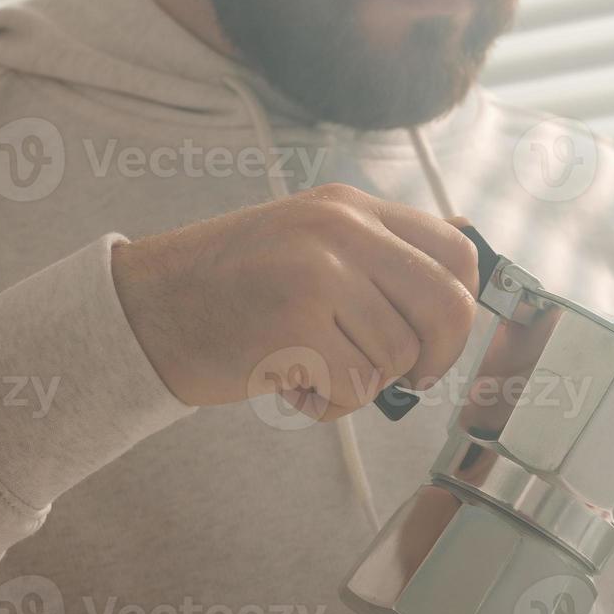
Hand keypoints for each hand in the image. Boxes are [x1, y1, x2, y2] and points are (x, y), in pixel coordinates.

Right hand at [111, 183, 478, 421]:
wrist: (144, 310)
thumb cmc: (234, 290)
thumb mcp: (312, 245)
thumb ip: (383, 254)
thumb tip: (469, 258)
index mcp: (352, 208)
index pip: (457, 253)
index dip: (461, 309)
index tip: (434, 340)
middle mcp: (341, 230)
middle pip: (448, 307)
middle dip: (435, 358)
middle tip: (406, 377)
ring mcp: (318, 273)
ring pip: (398, 358)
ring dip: (361, 385)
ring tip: (309, 368)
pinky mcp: (295, 324)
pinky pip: (356, 389)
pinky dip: (328, 405)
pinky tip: (290, 385)